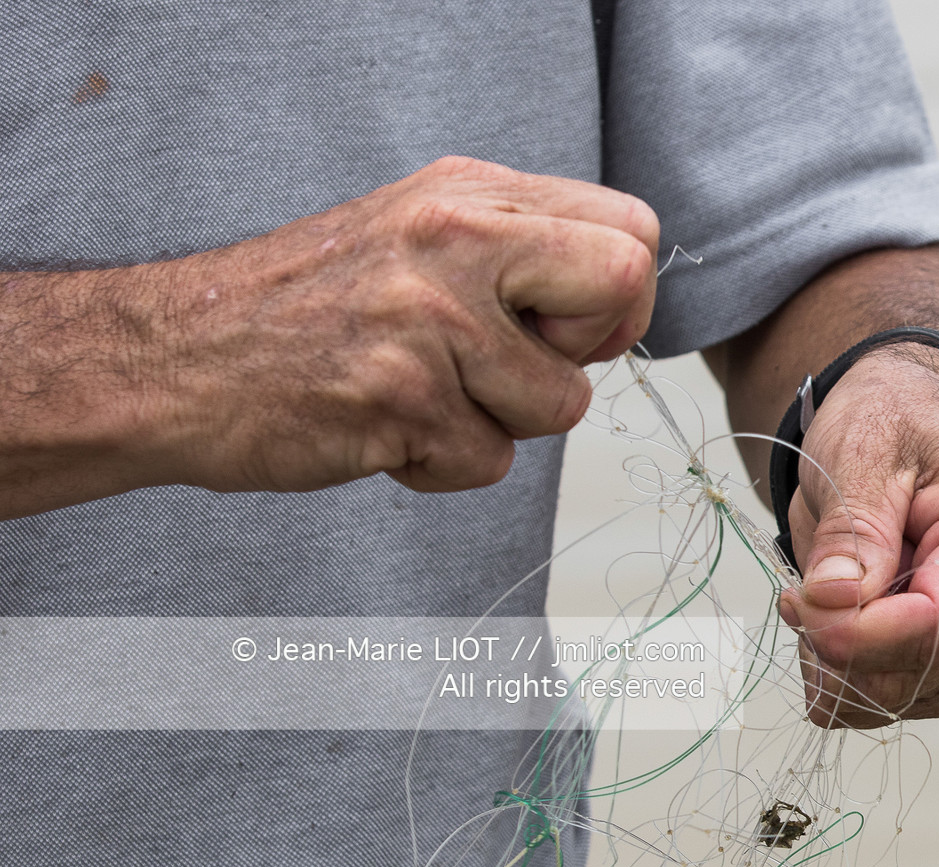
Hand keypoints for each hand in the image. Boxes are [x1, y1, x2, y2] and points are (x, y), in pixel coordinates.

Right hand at [119, 156, 655, 497]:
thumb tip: (617, 298)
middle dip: (586, 350)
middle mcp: (456, 242)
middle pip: (621, 285)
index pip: (629, 228)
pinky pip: (490, 462)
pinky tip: (386, 427)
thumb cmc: (303, 307)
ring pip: (561, 404)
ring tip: (425, 396)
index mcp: (468, 195)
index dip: (618, 294)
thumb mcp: (415, 232)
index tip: (566, 326)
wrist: (175, 358)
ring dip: (501, 423)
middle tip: (516, 364)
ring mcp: (430, 321)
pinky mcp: (403, 401)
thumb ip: (515, 249)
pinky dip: (444, 465)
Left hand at [777, 343, 938, 727]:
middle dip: (842, 649)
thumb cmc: (889, 423)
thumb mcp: (859, 453)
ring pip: (910, 696)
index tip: (797, 604)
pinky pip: (903, 699)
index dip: (859, 637)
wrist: (906, 421)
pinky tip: (833, 626)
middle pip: (925, 670)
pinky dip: (853, 676)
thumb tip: (836, 606)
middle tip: (795, 596)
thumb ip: (851, 534)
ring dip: (843, 665)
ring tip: (818, 596)